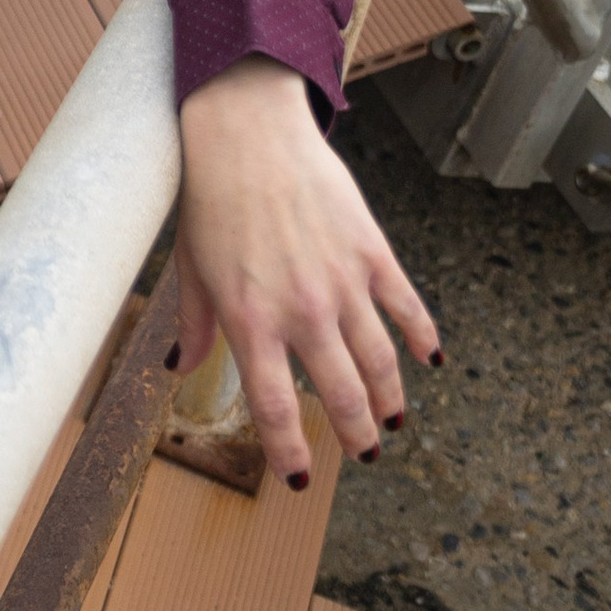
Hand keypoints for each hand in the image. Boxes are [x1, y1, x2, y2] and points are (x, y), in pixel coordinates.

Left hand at [174, 57, 438, 491]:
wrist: (246, 130)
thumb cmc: (209, 198)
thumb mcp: (189, 267)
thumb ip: (192, 324)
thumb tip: (180, 367)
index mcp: (249, 320)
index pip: (274, 409)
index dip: (290, 454)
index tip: (300, 481)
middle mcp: (300, 310)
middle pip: (341, 394)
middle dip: (356, 434)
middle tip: (364, 452)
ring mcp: (341, 281)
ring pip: (380, 361)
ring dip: (390, 398)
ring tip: (392, 420)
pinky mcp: (371, 251)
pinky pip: (407, 307)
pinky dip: (423, 337)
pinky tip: (431, 359)